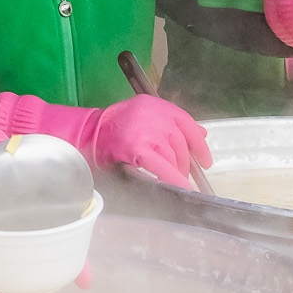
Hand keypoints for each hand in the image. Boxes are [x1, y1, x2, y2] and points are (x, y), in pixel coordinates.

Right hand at [93, 92, 213, 187]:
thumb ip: (170, 124)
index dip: (199, 144)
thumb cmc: (113, 128)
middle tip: (182, 175)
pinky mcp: (138, 148)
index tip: (206, 160)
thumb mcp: (143, 117)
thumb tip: (201, 134)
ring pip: (173, 156)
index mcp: (155, 105)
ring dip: (175, 172)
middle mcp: (154, 115)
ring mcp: (147, 131)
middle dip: (183, 163)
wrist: (87, 136)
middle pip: (180, 143)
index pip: (186, 122)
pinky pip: (163, 167)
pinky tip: (182, 188)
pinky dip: (174, 179)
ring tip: (171, 180)